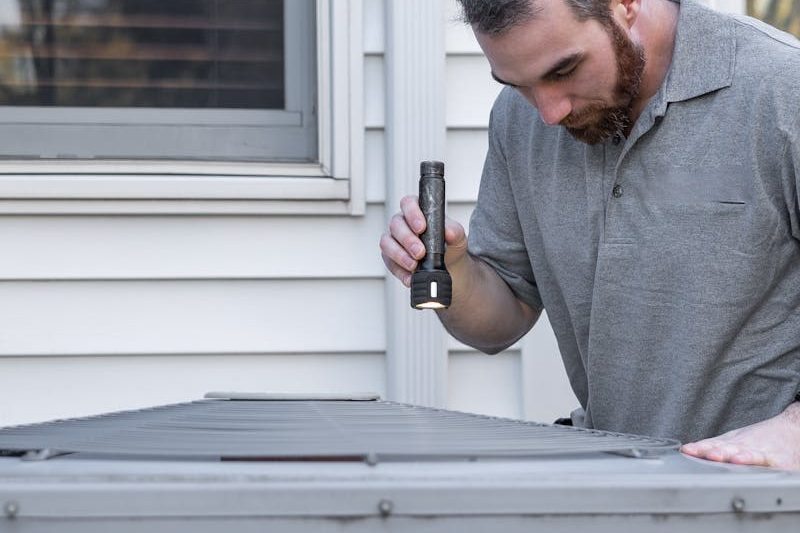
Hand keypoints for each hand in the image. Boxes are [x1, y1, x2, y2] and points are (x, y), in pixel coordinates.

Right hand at [380, 195, 467, 286]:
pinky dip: (400, 271)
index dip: (412, 214)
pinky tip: (410, 277)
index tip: (422, 227)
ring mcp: (394, 240)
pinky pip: (389, 263)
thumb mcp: (458, 237)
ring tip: (414, 265)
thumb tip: (448, 232)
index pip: (408, 203)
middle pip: (396, 224)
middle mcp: (402, 223)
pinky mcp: (390, 258)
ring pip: (387, 243)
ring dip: (400, 255)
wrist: (449, 268)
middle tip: (420, 252)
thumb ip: (454, 231)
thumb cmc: (450, 246)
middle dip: (407, 239)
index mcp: (417, 211)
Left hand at [680, 402, 799, 469]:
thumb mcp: (736, 439)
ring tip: (714, 456)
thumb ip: (715, 446)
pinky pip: (763, 461)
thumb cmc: (763, 437)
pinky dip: (753, 461)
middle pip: (723, 447)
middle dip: (708, 450)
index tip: (685, 450)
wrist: (794, 429)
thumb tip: (688, 451)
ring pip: (740, 452)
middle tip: (694, 452)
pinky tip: (743, 461)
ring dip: (726, 454)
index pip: (711, 445)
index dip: (698, 448)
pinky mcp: (776, 461)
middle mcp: (743, 446)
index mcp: (732, 442)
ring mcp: (759, 451)